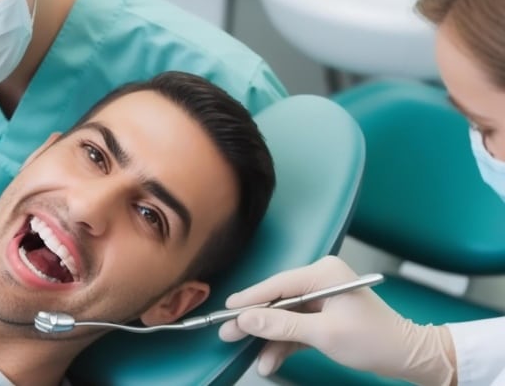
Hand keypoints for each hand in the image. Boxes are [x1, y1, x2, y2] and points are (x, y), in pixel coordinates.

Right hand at [218, 256, 455, 384]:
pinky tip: (268, 361)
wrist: (408, 357)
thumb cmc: (372, 340)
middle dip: (255, 322)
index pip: (278, 285)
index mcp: (323, 274)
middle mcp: (320, 281)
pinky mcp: (322, 317)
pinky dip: (284, 345)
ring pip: (284, 318)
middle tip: (227, 334)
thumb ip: (283, 326)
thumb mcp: (324, 334)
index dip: (250, 299)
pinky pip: (296, 328)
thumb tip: (246, 319)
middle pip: (278, 301)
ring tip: (249, 356)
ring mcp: (321, 299)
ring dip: (269, 340)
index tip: (226, 310)